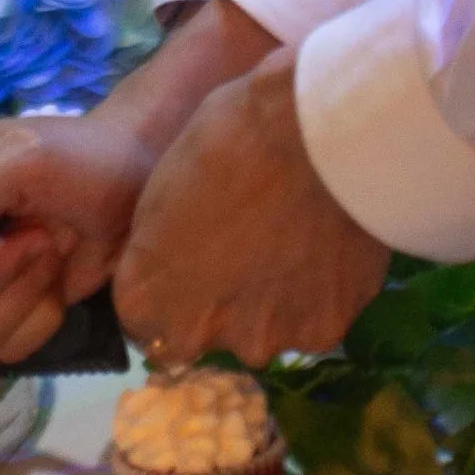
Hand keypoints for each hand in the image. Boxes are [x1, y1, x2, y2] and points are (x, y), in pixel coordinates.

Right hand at [0, 113, 151, 360]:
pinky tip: (59, 284)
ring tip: (53, 251)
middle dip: (3, 272)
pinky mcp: (1, 313)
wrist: (137, 187)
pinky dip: (39, 320)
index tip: (15, 228)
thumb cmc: (83, 158)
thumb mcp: (23, 157)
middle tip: (43, 235)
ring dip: (24, 295)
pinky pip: (2, 348)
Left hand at [115, 49, 388, 365]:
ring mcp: (263, 339)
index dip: (170, 289)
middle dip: (220, 305)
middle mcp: (197, 335)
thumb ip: (162, 248)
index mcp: (145, 298)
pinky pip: (316, 319)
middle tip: (248, 248)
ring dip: (274, 301)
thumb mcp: (163, 188)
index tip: (192, 259)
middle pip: (204, 335)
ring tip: (296, 242)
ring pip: (264, 331)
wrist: (317, 135)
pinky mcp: (322, 332)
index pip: (145, 321)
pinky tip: (329, 247)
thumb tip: (175, 265)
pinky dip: (321, 294)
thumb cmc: (227, 137)